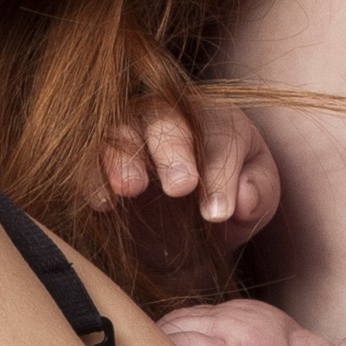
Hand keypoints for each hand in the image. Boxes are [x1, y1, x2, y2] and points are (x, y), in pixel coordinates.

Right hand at [104, 88, 280, 238]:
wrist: (187, 227)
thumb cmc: (226, 199)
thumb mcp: (257, 199)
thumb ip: (258, 193)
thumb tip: (242, 200)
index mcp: (215, 120)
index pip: (218, 137)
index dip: (219, 172)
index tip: (218, 213)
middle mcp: (166, 117)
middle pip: (164, 119)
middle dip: (171, 149)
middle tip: (180, 187)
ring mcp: (125, 134)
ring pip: (117, 130)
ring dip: (122, 157)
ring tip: (130, 188)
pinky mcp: (95, 162)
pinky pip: (86, 159)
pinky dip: (91, 177)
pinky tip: (102, 203)